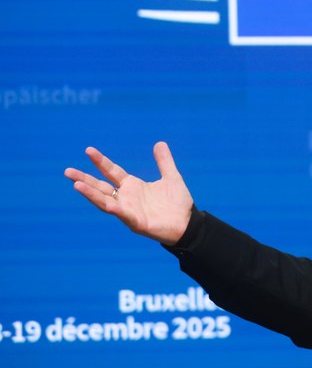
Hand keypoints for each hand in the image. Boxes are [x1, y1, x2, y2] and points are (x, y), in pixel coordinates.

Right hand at [64, 142, 193, 244]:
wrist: (188, 224)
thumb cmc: (178, 203)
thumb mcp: (171, 177)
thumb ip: (164, 162)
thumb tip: (160, 143)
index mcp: (133, 186)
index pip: (112, 171)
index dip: (101, 161)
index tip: (88, 150)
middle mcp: (127, 198)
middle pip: (101, 187)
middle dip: (84, 179)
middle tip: (67, 171)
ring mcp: (129, 211)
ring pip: (105, 201)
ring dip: (91, 194)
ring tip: (76, 184)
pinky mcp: (136, 222)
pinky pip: (122, 215)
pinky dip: (113, 208)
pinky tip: (106, 203)